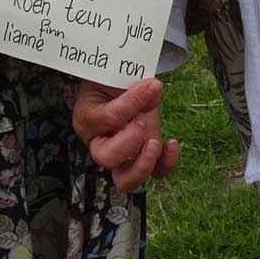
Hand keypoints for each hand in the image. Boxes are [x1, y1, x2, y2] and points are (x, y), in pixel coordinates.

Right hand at [72, 77, 179, 191]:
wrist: (119, 86)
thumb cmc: (113, 81)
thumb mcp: (118, 77)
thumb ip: (134, 85)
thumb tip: (153, 89)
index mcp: (88, 120)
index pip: (107, 118)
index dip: (130, 104)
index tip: (149, 85)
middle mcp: (100, 144)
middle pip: (106, 159)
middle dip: (128, 142)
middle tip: (141, 122)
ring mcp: (122, 156)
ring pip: (125, 181)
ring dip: (143, 164)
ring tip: (154, 142)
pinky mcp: (142, 158)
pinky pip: (154, 173)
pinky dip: (166, 164)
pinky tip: (171, 143)